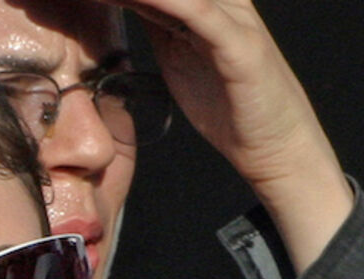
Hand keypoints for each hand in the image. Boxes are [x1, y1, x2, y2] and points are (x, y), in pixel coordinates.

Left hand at [102, 0, 351, 271]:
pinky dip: (166, 0)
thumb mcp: (179, 53)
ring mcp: (233, 20)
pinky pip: (199, 13)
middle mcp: (221, 2)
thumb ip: (157, 22)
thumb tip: (126, 4)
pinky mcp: (240, 46)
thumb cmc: (226, 101)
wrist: (273, 144)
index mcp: (205, 3)